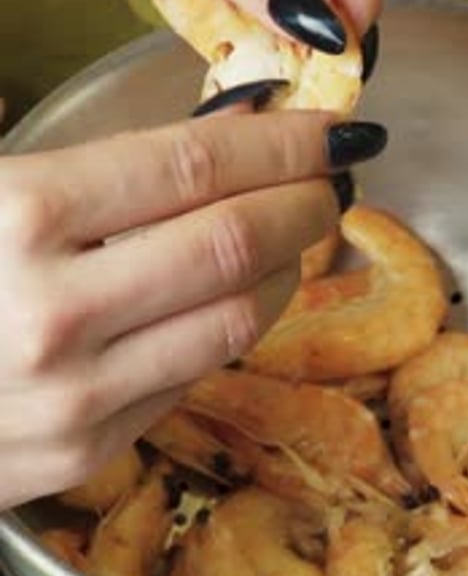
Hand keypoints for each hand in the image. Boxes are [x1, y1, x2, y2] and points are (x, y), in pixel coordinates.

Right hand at [0, 106, 385, 508]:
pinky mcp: (89, 451)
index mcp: (18, 215)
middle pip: (231, 242)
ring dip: (284, 266)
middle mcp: (54, 310)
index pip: (192, 165)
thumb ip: (59, 148)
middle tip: (329, 179)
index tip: (321, 126)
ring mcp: (77, 394)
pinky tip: (236, 295)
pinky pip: (195, 375)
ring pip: (234, 319)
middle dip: (303, 201)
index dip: (275, 140)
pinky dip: (235, 325)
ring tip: (296, 235)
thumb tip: (204, 125)